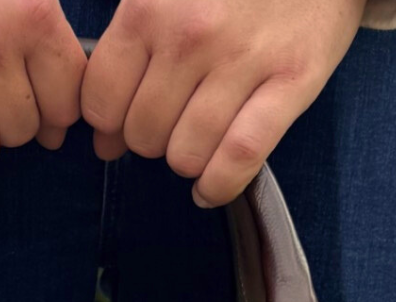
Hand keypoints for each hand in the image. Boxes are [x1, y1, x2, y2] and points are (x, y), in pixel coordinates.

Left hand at [78, 0, 361, 204]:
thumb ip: (125, 54)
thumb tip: (104, 141)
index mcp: (149, 10)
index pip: (101, 101)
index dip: (107, 124)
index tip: (120, 123)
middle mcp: (191, 37)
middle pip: (142, 132)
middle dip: (148, 141)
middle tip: (168, 125)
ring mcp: (244, 60)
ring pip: (186, 152)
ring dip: (185, 161)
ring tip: (195, 144)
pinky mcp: (294, 79)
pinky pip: (241, 154)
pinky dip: (220, 184)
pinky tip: (209, 189)